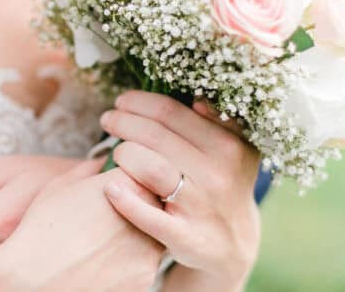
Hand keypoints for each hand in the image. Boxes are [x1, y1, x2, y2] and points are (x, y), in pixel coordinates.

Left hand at [99, 90, 261, 288]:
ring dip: (124, 154)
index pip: (170, 111)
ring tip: (115, 152)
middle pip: (154, 136)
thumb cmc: (224, 182)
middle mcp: (217, 173)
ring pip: (150, 169)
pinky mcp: (186, 237)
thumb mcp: (237, 148)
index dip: (139, 102)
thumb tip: (197, 101)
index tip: (122, 101)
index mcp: (227, 144)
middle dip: (122, 122)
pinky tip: (110, 188)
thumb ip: (220, 120)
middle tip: (108, 120)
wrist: (232, 242)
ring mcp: (201, 206)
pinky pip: (150, 217)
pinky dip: (126, 201)